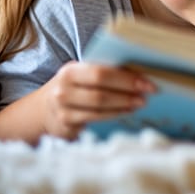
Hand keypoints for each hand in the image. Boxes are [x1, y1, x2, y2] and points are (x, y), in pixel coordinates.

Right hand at [40, 61, 155, 138]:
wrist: (46, 109)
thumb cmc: (75, 87)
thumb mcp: (83, 75)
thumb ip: (104, 72)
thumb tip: (139, 73)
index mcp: (71, 70)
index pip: (101, 72)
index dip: (126, 78)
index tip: (148, 82)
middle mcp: (63, 88)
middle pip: (101, 91)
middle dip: (128, 92)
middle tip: (147, 94)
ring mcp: (63, 108)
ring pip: (99, 107)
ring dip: (124, 104)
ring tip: (140, 102)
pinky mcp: (66, 123)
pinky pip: (96, 118)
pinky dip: (115, 114)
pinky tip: (128, 111)